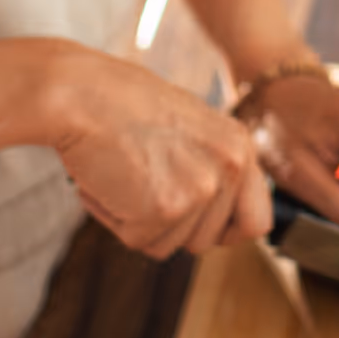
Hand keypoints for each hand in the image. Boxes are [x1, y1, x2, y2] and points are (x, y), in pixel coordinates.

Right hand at [45, 48, 272, 258]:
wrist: (82, 93)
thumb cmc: (123, 103)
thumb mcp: (189, 126)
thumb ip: (210, 166)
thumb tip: (216, 215)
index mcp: (239, 145)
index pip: (256, 221)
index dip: (223, 230)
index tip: (196, 221)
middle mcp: (228, 167)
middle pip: (207, 240)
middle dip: (171, 223)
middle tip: (143, 179)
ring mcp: (199, 189)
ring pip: (170, 244)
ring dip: (140, 219)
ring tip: (125, 173)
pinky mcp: (165, 208)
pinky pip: (138, 240)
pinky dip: (116, 218)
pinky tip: (109, 179)